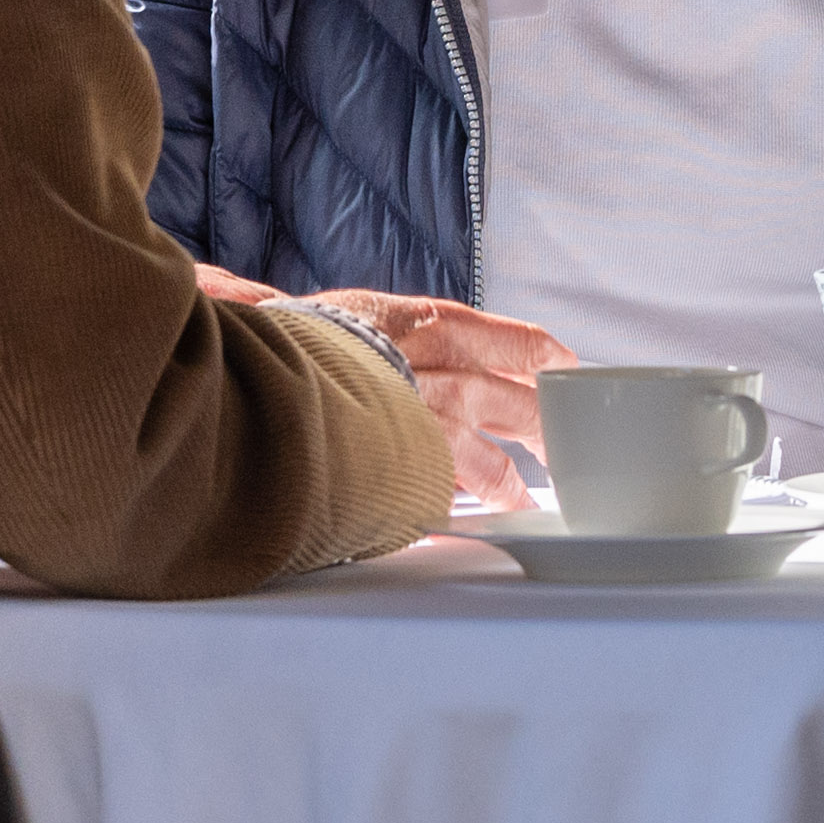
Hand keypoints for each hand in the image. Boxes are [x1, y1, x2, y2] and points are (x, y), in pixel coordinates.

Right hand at [199, 267, 567, 515]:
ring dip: (505, 482)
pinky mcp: (406, 470)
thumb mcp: (317, 309)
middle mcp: (440, 372)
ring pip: (488, 459)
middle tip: (559, 445)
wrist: (261, 373)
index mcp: (425, 323)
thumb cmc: (281, 334)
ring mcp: (428, 426)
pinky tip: (458, 523)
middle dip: (541, 425)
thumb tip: (268, 299)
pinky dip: (452, 509)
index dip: (540, 356)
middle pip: (516, 400)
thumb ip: (328, 314)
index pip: (508, 339)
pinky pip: (442, 495)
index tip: (562, 367)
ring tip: (517, 501)